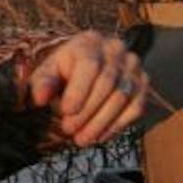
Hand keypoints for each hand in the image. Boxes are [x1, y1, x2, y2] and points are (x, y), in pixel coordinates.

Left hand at [29, 30, 147, 147]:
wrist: (87, 65)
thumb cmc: (63, 70)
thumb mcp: (48, 71)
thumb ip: (43, 82)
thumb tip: (39, 99)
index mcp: (90, 42)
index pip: (90, 65)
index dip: (79, 91)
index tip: (66, 111)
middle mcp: (117, 51)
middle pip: (106, 84)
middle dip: (87, 111)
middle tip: (69, 130)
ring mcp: (134, 68)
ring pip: (121, 98)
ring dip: (100, 123)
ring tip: (81, 139)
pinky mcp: (143, 85)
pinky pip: (135, 108)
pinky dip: (117, 126)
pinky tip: (99, 137)